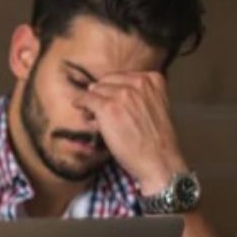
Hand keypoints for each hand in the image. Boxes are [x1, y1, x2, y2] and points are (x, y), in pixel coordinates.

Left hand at [73, 71, 188, 193]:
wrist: (158, 159)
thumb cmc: (156, 139)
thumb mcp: (156, 106)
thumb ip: (140, 95)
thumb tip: (111, 92)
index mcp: (153, 79)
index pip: (122, 77)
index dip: (112, 90)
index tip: (109, 100)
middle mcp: (139, 82)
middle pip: (107, 81)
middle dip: (101, 94)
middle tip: (100, 111)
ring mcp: (122, 94)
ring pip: (95, 90)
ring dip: (92, 102)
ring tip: (95, 118)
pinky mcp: (107, 107)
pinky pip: (85, 99)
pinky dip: (80, 103)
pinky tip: (79, 107)